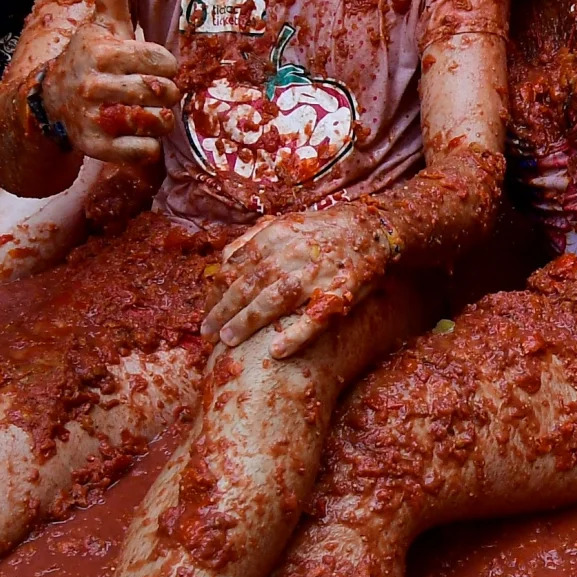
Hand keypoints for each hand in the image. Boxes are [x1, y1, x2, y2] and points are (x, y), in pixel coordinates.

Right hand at [49, 0, 179, 165]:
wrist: (53, 101)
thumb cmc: (92, 56)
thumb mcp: (103, 21)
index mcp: (101, 51)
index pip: (162, 60)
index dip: (165, 64)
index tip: (152, 64)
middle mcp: (93, 85)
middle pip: (162, 92)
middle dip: (165, 92)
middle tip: (151, 91)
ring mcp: (93, 118)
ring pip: (157, 121)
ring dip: (160, 119)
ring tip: (147, 112)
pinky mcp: (95, 148)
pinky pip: (143, 151)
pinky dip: (147, 145)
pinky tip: (135, 133)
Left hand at [204, 202, 393, 356]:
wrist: (370, 229)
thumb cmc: (321, 232)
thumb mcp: (285, 225)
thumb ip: (255, 240)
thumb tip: (224, 258)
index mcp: (274, 237)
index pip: (236, 267)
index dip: (218, 292)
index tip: (206, 312)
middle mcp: (291, 255)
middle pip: (249, 285)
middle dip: (224, 310)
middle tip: (207, 333)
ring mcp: (315, 274)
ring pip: (274, 300)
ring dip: (248, 321)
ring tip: (228, 341)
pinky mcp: (339, 293)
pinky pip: (315, 318)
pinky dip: (295, 335)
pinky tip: (277, 351)